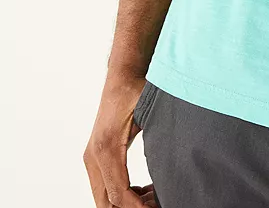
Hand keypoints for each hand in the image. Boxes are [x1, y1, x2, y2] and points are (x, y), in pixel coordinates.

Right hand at [83, 72, 158, 206]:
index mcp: (106, 149)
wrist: (121, 77)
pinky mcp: (94, 157)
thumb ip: (158, 135)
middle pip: (105, 202)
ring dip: (124, 203)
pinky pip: (103, 186)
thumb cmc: (136, 91)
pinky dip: (120, 194)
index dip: (136, 207)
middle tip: (155, 206)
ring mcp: (91, 158)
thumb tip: (173, 158)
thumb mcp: (150, 111)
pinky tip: (142, 191)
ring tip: (152, 199)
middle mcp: (93, 157)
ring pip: (103, 197)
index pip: (118, 192)